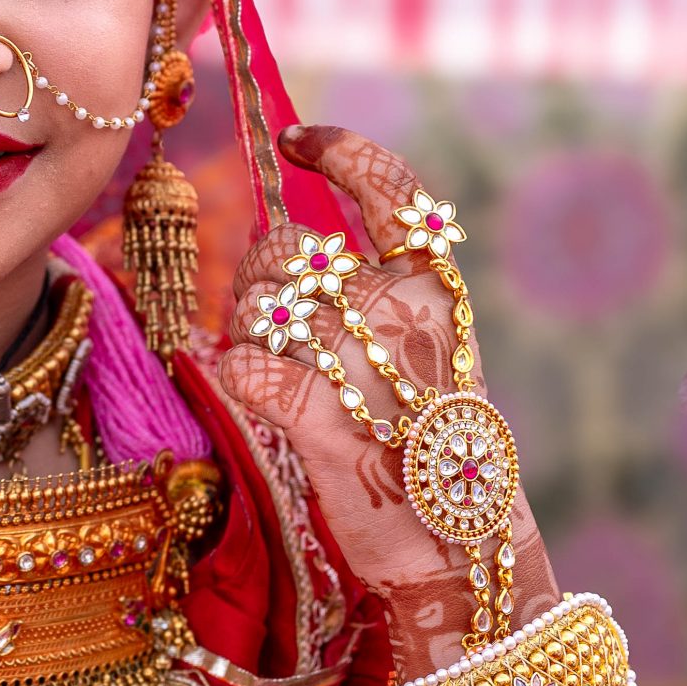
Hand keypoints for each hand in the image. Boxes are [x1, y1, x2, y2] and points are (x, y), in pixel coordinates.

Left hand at [217, 125, 557, 679]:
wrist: (455, 547)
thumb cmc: (428, 450)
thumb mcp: (424, 355)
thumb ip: (371, 297)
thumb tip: (290, 244)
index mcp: (436, 290)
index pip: (391, 189)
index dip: (339, 151)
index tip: (299, 139)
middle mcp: (400, 313)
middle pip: (293, 248)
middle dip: (262, 271)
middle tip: (272, 315)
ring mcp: (360, 363)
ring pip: (260, 305)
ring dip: (246, 327)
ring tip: (273, 365)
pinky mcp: (318, 419)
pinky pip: (243, 364)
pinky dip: (231, 372)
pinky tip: (250, 388)